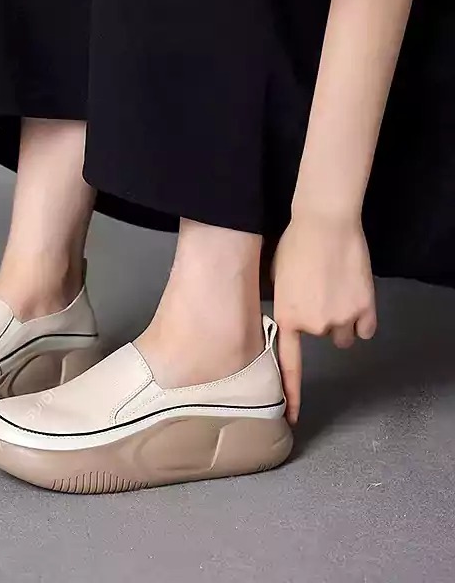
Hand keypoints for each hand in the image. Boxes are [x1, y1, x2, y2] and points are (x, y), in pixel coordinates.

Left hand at [272, 214, 377, 423]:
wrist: (324, 225)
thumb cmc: (293, 246)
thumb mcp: (275, 278)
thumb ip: (283, 304)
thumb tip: (289, 316)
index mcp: (288, 318)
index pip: (289, 364)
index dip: (292, 393)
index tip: (292, 416)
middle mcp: (315, 326)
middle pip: (325, 338)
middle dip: (323, 322)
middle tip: (319, 292)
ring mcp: (343, 319)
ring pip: (347, 334)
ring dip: (343, 320)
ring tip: (337, 290)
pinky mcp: (366, 308)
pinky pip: (366, 326)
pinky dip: (362, 315)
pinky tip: (354, 293)